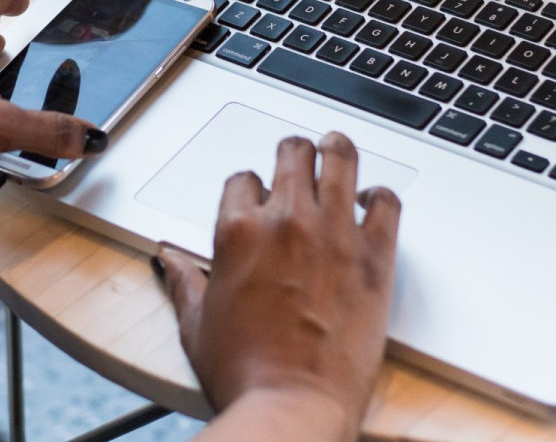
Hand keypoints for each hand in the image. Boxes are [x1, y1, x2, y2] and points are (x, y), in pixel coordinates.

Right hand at [159, 133, 401, 438]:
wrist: (293, 405)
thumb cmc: (245, 372)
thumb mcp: (196, 324)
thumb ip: (183, 282)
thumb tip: (168, 259)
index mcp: (237, 231)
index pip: (243, 179)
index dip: (251, 188)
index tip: (258, 200)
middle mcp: (286, 221)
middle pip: (292, 153)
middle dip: (293, 154)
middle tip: (299, 160)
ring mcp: (334, 233)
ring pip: (340, 158)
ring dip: (336, 150)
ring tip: (336, 150)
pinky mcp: (375, 256)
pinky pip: (387, 202)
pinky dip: (381, 196)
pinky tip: (373, 201)